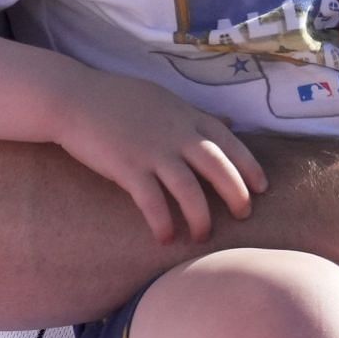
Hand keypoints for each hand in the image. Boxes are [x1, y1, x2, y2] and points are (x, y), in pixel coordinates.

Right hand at [53, 71, 265, 244]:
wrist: (76, 99)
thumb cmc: (120, 99)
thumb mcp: (167, 100)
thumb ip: (197, 116)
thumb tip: (229, 121)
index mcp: (188, 116)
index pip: (229, 141)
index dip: (248, 165)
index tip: (262, 187)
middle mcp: (177, 134)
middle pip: (217, 166)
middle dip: (236, 192)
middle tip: (245, 214)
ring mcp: (153, 151)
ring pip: (189, 189)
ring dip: (200, 216)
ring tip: (203, 236)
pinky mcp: (128, 168)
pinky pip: (152, 201)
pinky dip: (162, 222)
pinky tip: (165, 238)